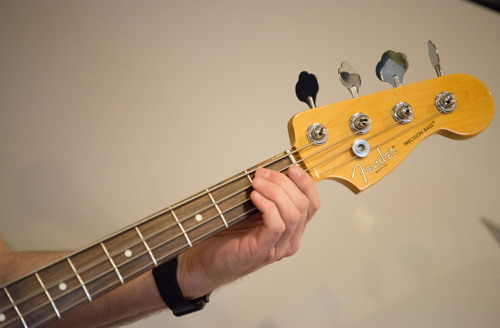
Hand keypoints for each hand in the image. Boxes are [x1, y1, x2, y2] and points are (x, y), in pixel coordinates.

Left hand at [176, 165, 319, 298]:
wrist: (208, 260)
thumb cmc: (229, 235)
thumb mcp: (252, 209)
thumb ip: (266, 195)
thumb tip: (268, 171)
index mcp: (292, 228)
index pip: (311, 204)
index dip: (306, 183)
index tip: (291, 168)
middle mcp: (290, 239)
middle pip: (303, 205)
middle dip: (283, 182)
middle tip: (262, 174)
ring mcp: (278, 247)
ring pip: (292, 214)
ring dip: (275, 192)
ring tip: (257, 183)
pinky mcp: (264, 251)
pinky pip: (276, 225)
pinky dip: (267, 206)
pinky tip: (255, 197)